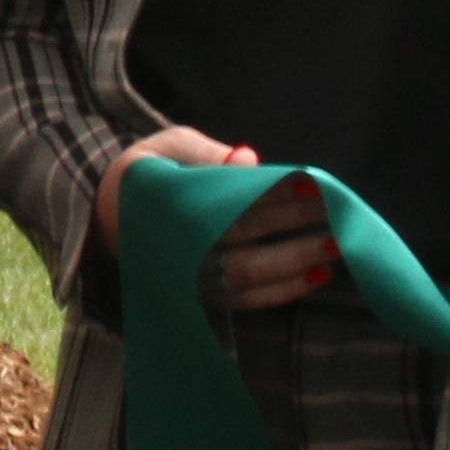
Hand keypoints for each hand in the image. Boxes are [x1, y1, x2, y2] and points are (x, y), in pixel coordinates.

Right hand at [103, 129, 340, 311]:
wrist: (106, 224)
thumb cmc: (146, 178)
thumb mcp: (165, 149)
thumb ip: (205, 151)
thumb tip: (248, 158)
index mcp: (167, 201)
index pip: (230, 198)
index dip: (273, 193)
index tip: (314, 186)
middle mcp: (178, 244)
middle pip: (245, 235)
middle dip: (297, 226)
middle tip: (343, 217)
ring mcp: (190, 276)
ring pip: (249, 273)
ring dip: (298, 261)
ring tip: (340, 247)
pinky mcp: (201, 299)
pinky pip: (246, 300)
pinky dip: (284, 291)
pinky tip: (318, 275)